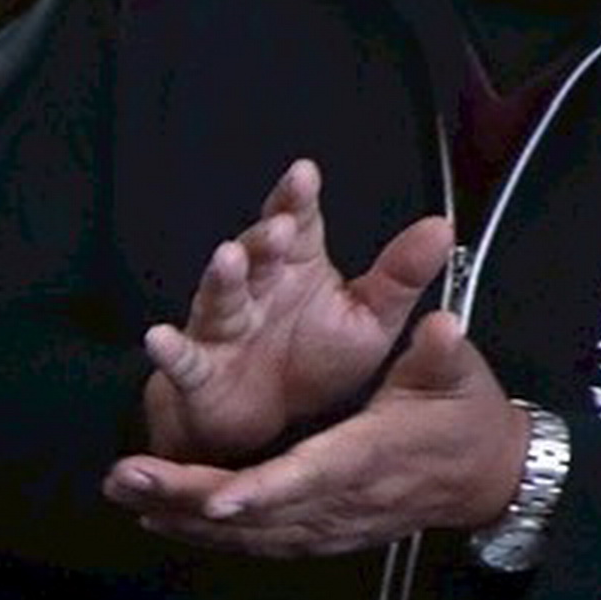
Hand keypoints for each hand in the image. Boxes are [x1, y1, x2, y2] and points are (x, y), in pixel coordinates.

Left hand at [109, 311, 527, 560]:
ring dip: (181, 517)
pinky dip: (206, 534)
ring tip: (122, 493)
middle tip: (123, 478)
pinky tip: (158, 519)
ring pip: (249, 531)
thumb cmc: (467, 416)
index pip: (309, 476)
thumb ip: (440, 354)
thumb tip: (442, 322)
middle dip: (187, 498)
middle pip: (258, 511)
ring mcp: (331, 524)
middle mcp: (343, 499)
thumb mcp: (458, 378)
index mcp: (370, 455)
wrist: (490, 479)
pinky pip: (258, 541)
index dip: (260, 491)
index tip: (210, 497)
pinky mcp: (323, 533)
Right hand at [138, 162, 452, 468]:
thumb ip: (400, 274)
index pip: (298, 224)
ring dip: (221, 277)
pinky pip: (182, 359)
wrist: (275, 425)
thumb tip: (441, 226)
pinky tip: (159, 337)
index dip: (297, 199)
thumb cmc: (316, 362)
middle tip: (282, 226)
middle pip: (257, 255)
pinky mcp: (199, 369)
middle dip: (266, 237)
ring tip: (228, 258)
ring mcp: (223, 327)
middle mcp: (256, 289)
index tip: (304, 174)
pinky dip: (169, 350)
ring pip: (219, 296)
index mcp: (297, 269)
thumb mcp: (371, 319)